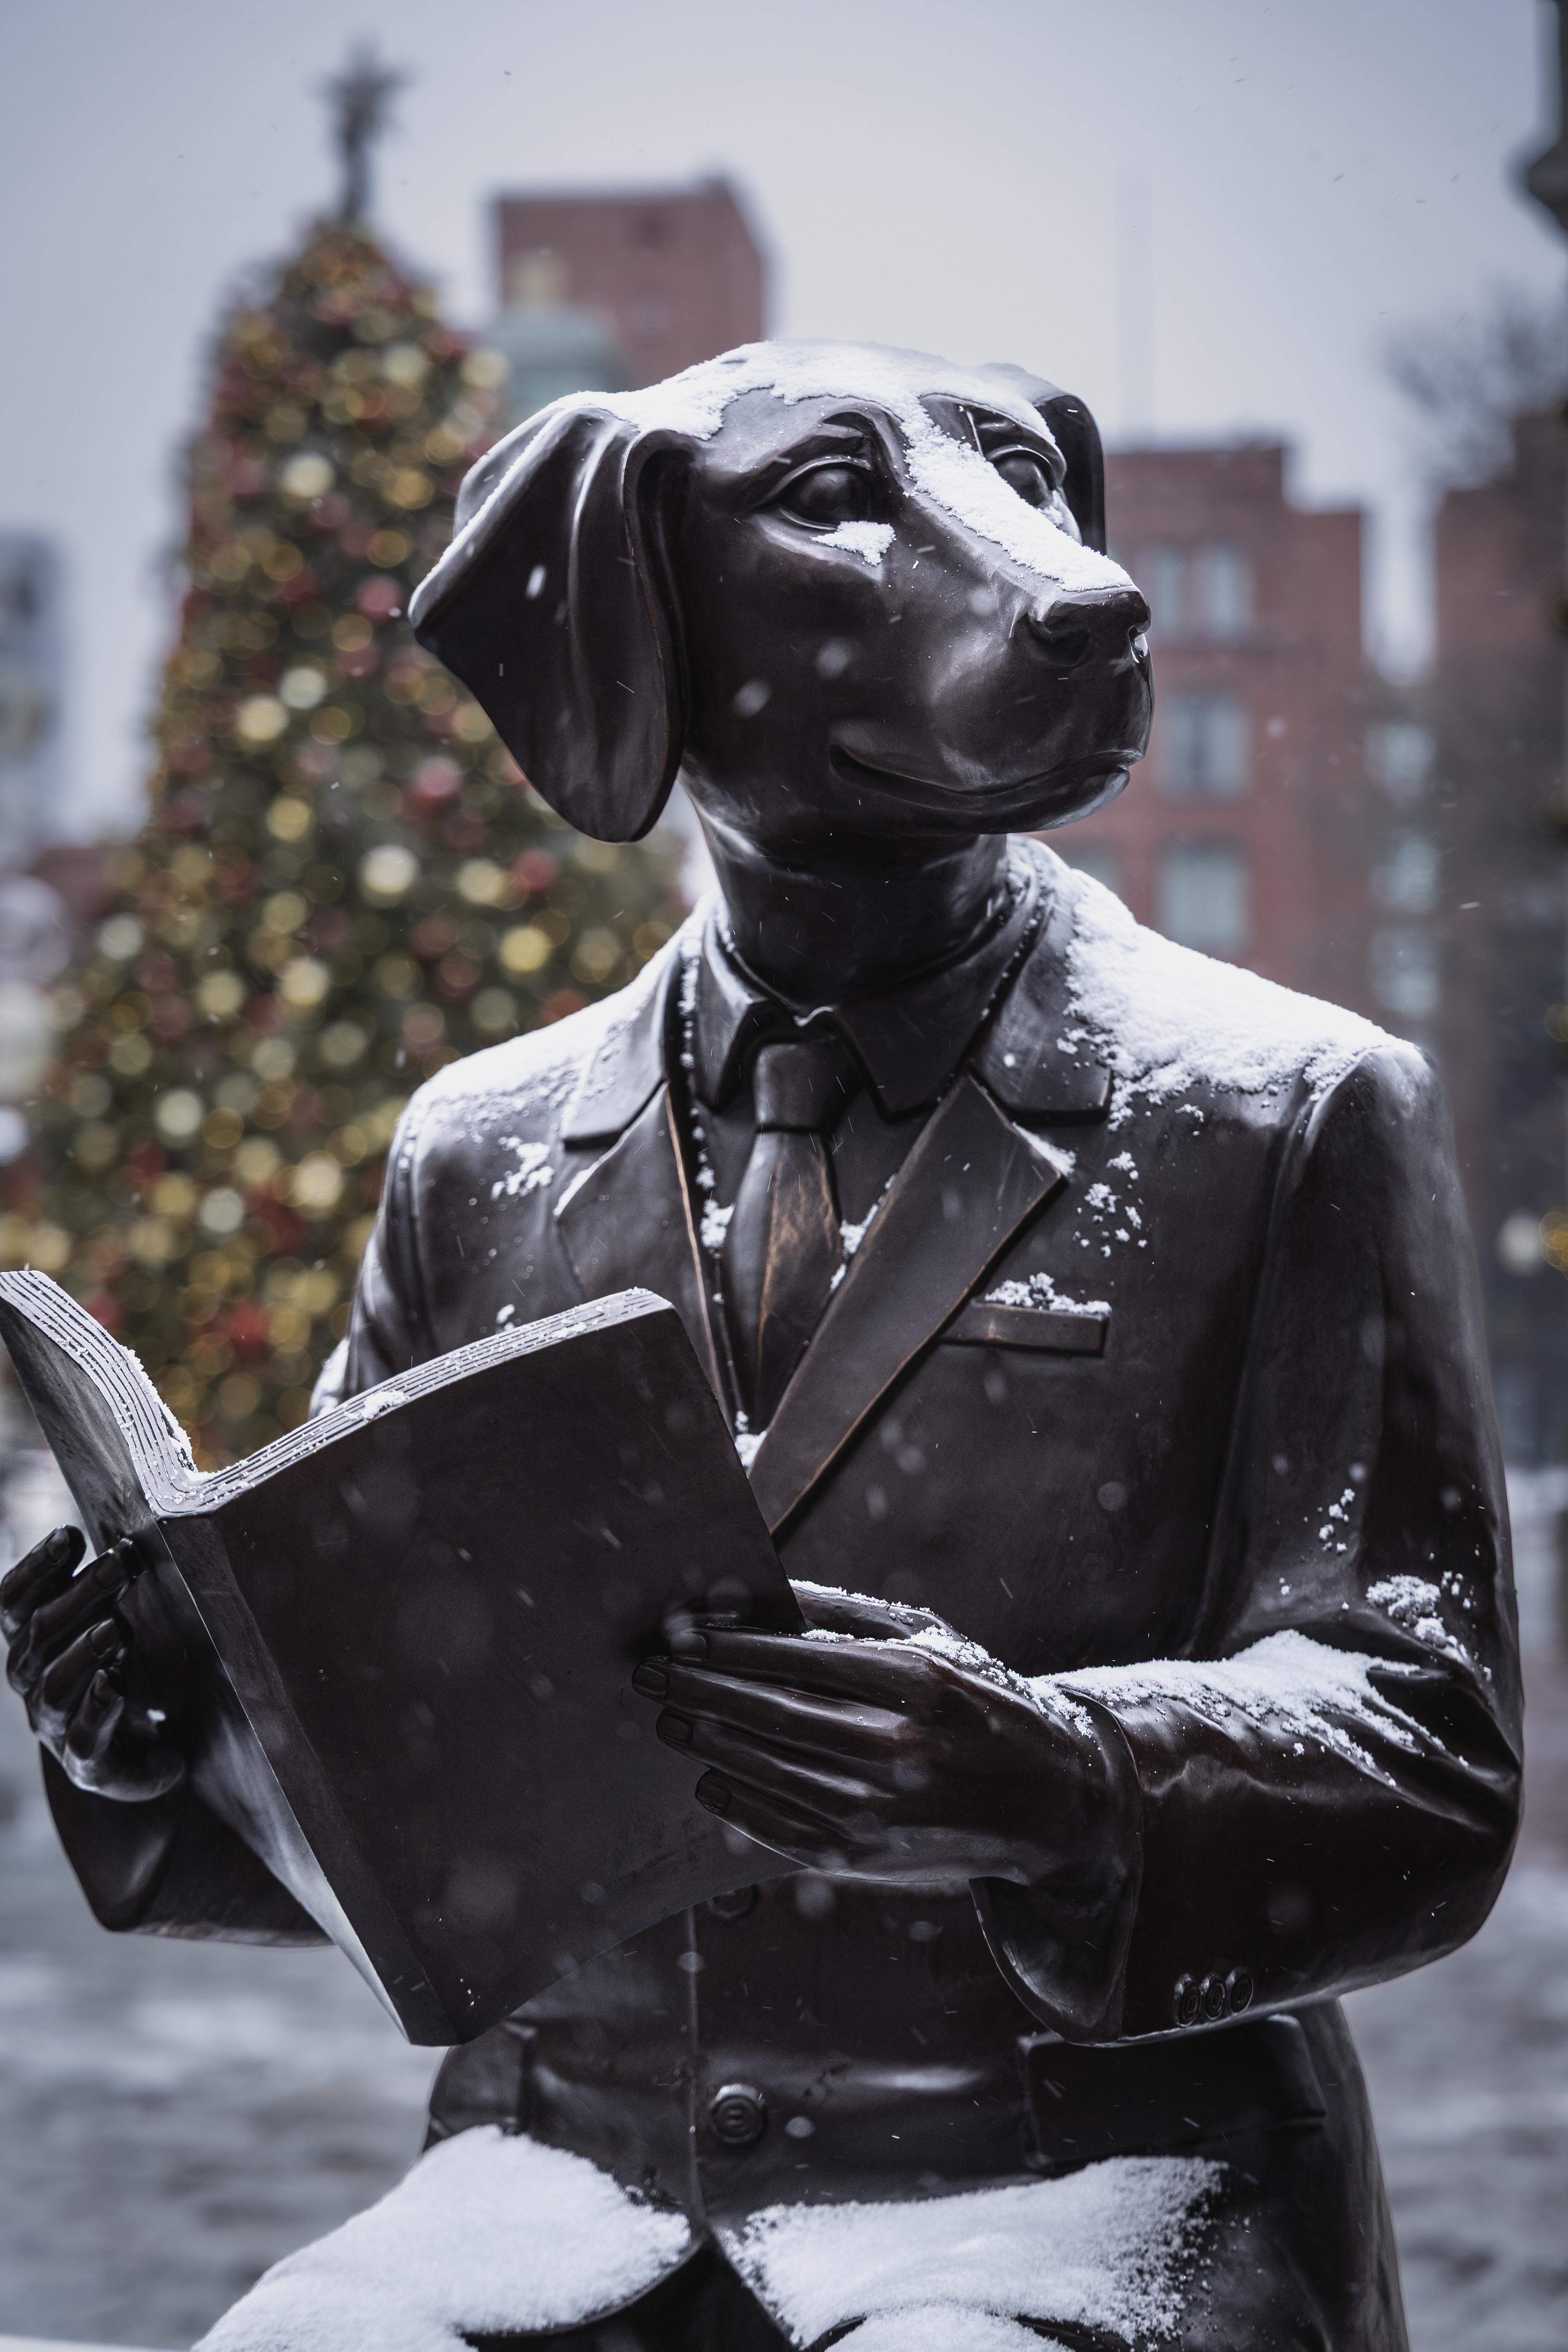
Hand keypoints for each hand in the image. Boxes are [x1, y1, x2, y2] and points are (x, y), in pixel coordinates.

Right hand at [2, 1526, 185, 1800]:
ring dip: (85, 1651)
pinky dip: (97, 1707)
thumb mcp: (109, 1619)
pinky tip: (114, 1684)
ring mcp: (55, 1723)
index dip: (36, 1568)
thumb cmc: (123, 1669)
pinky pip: (83, 1736)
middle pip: (41, 1633)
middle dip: (79, 1594)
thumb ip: (104, 1585)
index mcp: (30, 1640)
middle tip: (120, 1563)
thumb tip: (121, 1538)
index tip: (69, 1535)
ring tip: (117, 1627)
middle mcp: (32, 1680)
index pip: (13, 1601)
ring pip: (56, 1684)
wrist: (148, 1751)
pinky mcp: (87, 1761)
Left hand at [631, 1627, 1118, 1890]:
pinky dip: (738, 1801)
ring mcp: (883, 1809)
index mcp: (916, 1680)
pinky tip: (712, 1775)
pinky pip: (781, 1827)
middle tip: (652, 1674)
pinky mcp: (869, 1858)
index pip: (798, 1657)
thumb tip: (766, 1592)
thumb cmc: (979, 1703)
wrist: (1050, 1802)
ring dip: (708, 1743)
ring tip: (671, 1720)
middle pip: (772, 1713)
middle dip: (701, 1691)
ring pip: (768, 1771)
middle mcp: (900, 1745)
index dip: (729, 1647)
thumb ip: (850, 1614)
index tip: (683, 1635)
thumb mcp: (934, 1640)